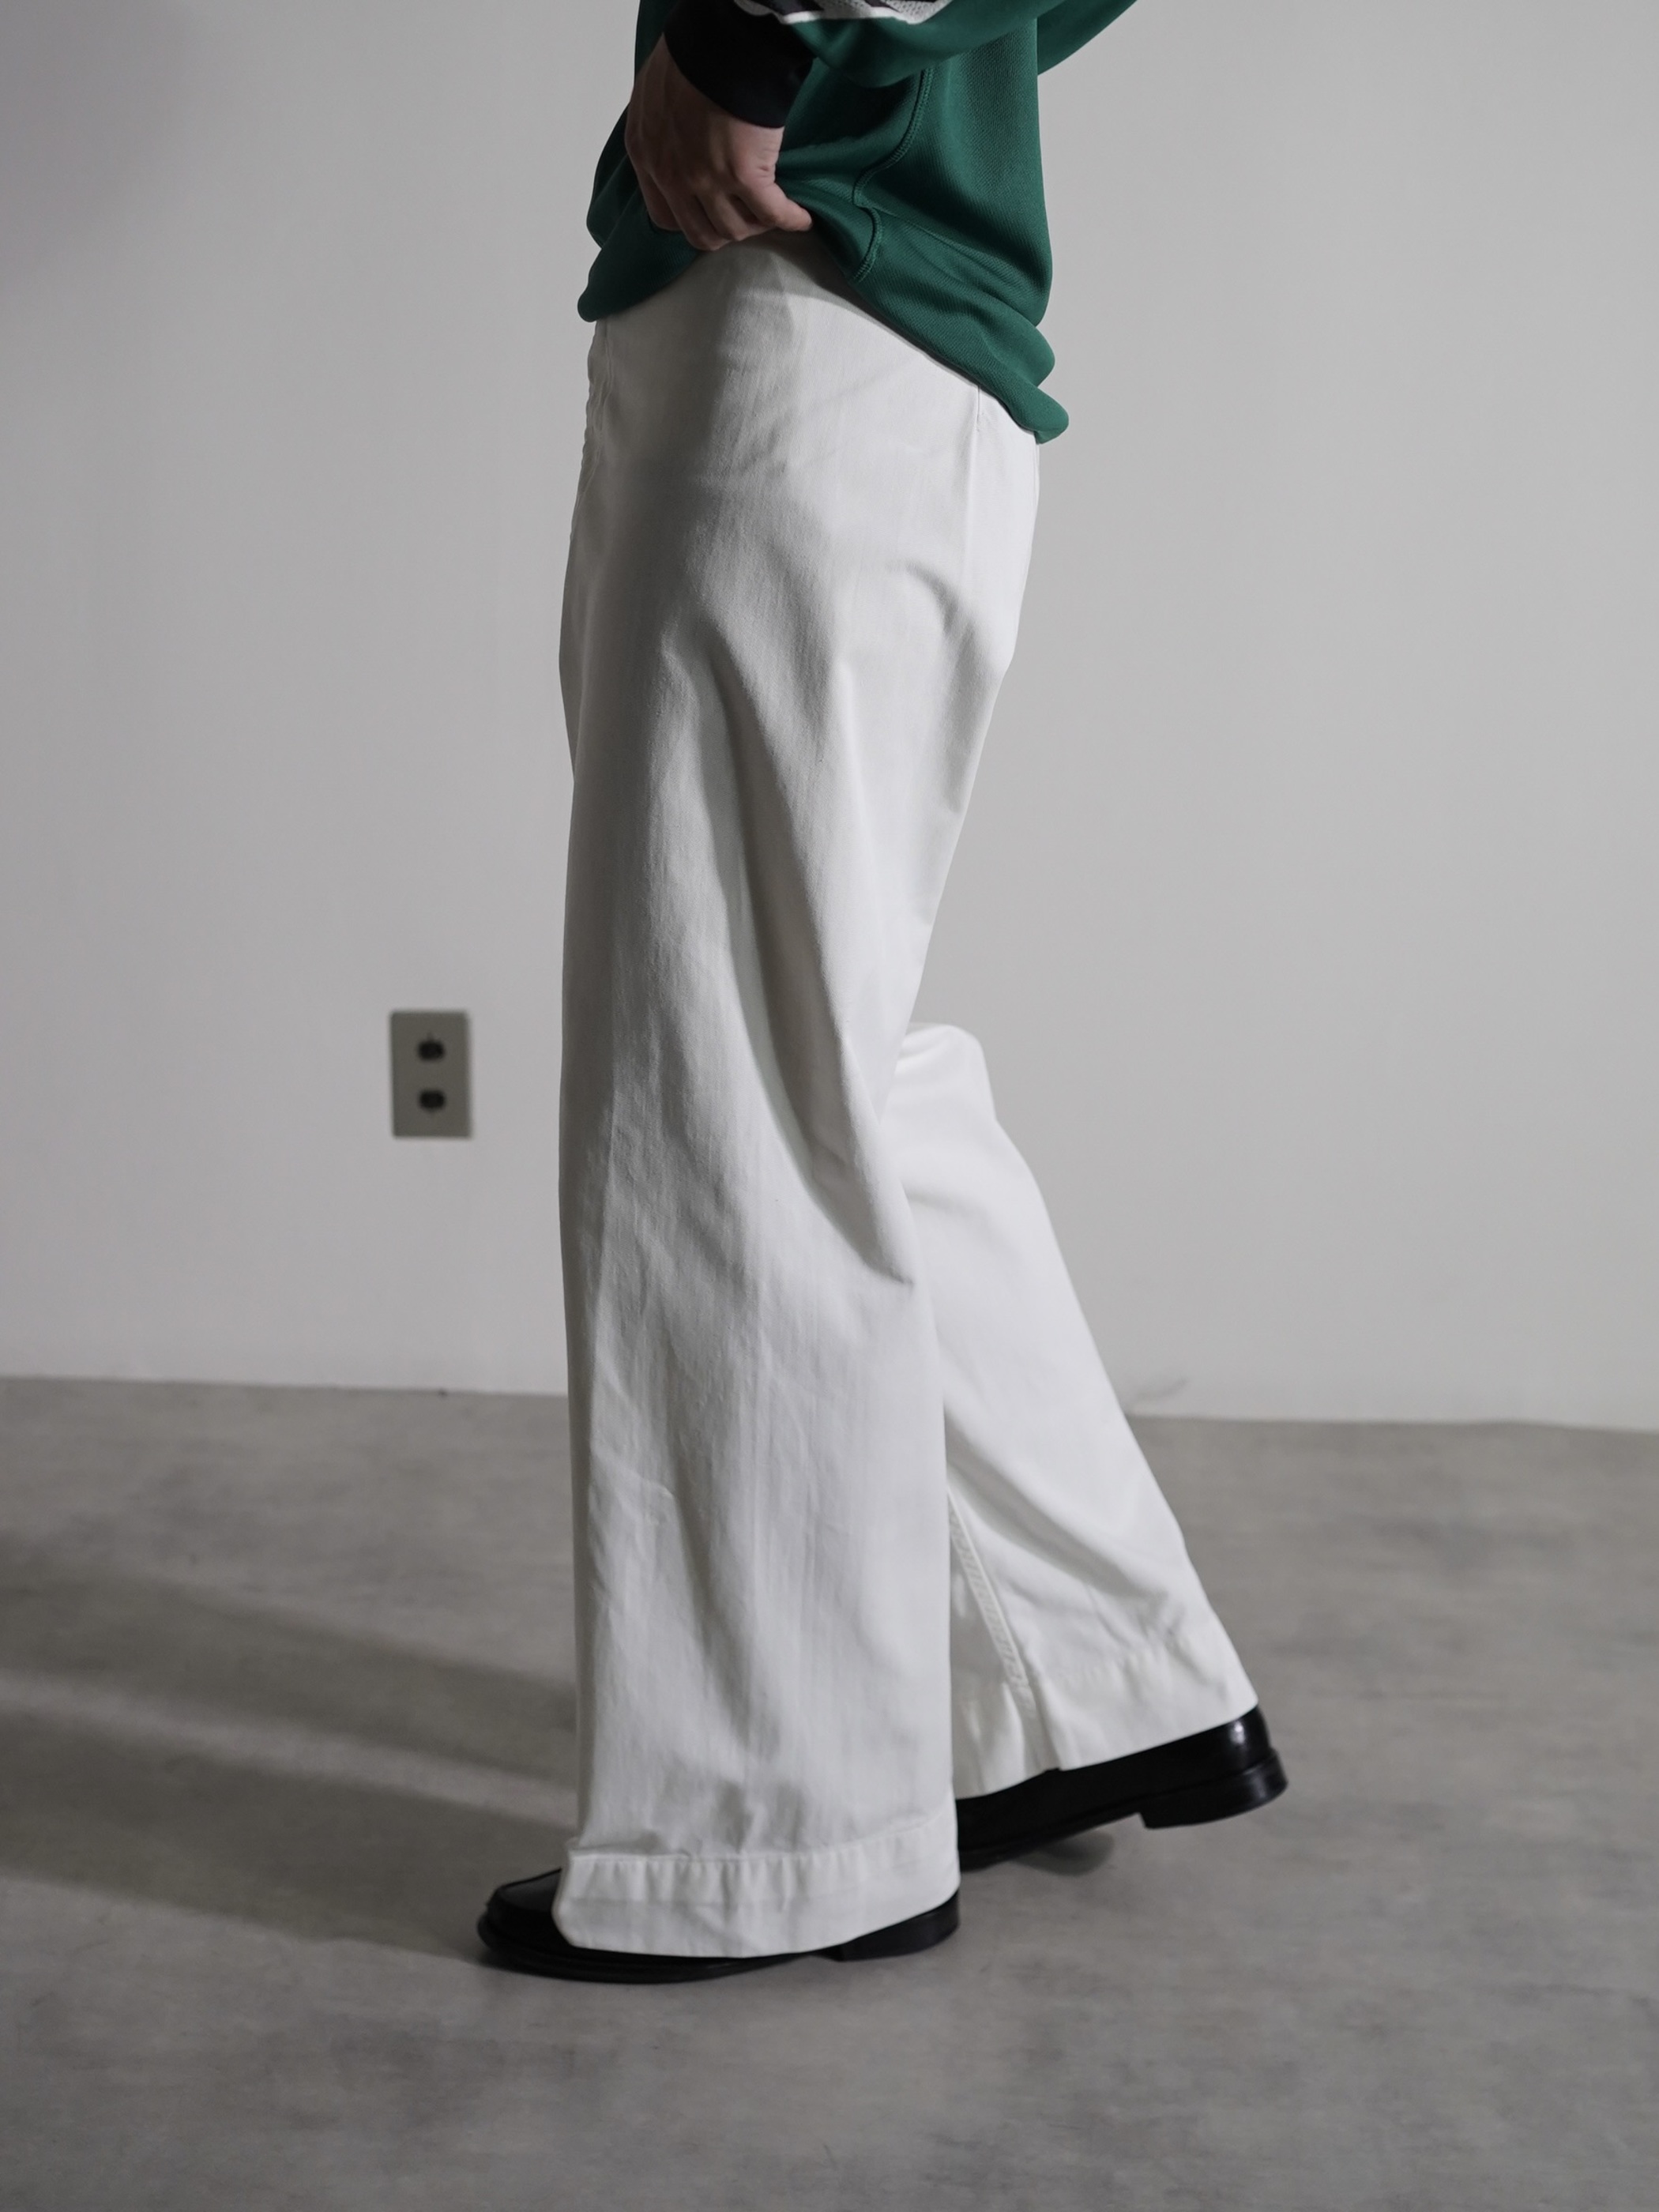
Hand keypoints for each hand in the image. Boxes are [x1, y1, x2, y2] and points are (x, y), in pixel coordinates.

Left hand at [625, 37, 812, 252]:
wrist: (722, 41)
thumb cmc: (690, 55)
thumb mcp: (653, 94)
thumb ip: (660, 130)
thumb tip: (678, 146)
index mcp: (647, 157)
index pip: (664, 218)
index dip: (689, 219)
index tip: (706, 211)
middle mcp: (674, 177)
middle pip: (701, 233)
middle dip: (723, 230)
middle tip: (742, 216)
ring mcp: (709, 180)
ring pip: (735, 229)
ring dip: (754, 225)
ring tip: (769, 211)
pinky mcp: (746, 176)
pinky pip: (772, 213)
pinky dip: (790, 220)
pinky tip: (802, 218)